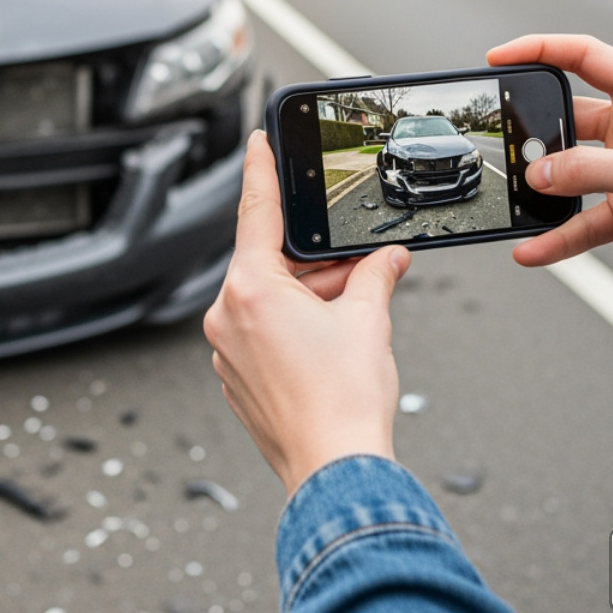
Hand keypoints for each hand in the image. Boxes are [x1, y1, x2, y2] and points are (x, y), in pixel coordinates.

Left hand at [203, 130, 410, 496]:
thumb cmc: (343, 404)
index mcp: (250, 289)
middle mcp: (227, 316)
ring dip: (308, 297)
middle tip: (354, 264)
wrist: (335, 471)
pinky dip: (295, 327)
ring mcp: (228, 351)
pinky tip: (331, 341)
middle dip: (313, 262)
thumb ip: (374, 277)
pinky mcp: (237, 379)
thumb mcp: (367, 320)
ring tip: (353, 314)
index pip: (255, 212)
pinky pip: (262, 334)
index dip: (260, 170)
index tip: (256, 142)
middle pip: (269, 264)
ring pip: (267, 301)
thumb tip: (386, 261)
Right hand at [488, 35, 612, 311]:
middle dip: (534, 133)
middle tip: (502, 143)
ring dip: (544, 189)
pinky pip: (582, 220)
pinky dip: (558, 235)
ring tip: (515, 199)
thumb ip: (589, 170)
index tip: (499, 59)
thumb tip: (537, 172)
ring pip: (571, 172)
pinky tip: (533, 248)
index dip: (539, 51)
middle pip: (569, 118)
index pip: (584, 57)